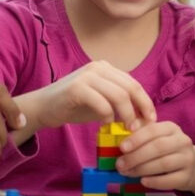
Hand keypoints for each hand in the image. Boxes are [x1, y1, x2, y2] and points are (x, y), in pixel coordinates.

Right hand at [29, 61, 155, 129]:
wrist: (43, 107)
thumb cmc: (74, 106)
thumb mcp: (101, 103)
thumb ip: (120, 104)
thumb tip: (144, 117)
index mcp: (106, 68)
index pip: (134, 83)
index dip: (146, 102)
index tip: (151, 120)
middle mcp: (98, 67)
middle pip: (130, 87)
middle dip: (140, 109)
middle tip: (140, 127)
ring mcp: (87, 76)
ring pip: (119, 95)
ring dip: (126, 114)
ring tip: (125, 128)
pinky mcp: (76, 88)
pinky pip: (102, 103)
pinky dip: (108, 116)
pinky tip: (105, 124)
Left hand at [116, 121, 194, 195]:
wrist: (192, 165)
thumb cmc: (166, 149)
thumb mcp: (156, 136)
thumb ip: (142, 130)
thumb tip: (128, 127)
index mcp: (171, 128)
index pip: (153, 130)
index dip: (136, 139)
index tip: (122, 148)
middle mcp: (182, 141)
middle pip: (158, 147)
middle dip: (136, 156)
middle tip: (120, 164)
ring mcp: (187, 159)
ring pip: (163, 164)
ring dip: (142, 169)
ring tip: (127, 173)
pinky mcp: (187, 176)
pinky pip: (170, 180)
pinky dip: (154, 181)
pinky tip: (143, 181)